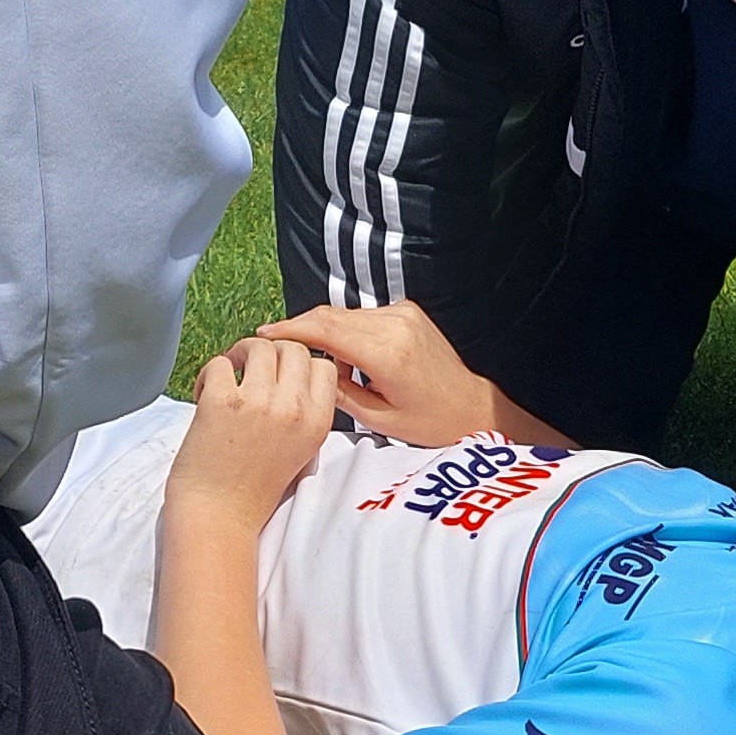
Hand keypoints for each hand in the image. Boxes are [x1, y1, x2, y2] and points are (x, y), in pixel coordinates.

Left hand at [169, 336, 338, 526]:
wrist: (219, 517)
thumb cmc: (252, 491)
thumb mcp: (300, 453)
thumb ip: (304, 414)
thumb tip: (290, 376)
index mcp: (316, 422)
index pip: (323, 366)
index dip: (299, 364)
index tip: (282, 373)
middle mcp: (293, 409)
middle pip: (292, 349)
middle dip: (270, 354)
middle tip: (251, 371)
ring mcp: (258, 403)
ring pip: (258, 346)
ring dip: (240, 355)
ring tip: (229, 377)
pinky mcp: (222, 401)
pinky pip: (220, 363)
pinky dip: (210, 374)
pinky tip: (206, 395)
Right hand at [255, 301, 512, 446]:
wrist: (471, 407)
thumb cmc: (429, 423)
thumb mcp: (377, 418)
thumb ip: (338, 392)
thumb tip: (306, 372)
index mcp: (387, 352)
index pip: (326, 329)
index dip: (290, 330)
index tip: (264, 335)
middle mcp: (395, 324)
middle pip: (331, 316)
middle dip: (300, 328)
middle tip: (274, 345)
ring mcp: (403, 314)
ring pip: (345, 314)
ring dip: (323, 331)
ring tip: (313, 361)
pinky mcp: (407, 311)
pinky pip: (363, 315)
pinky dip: (345, 330)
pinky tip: (344, 357)